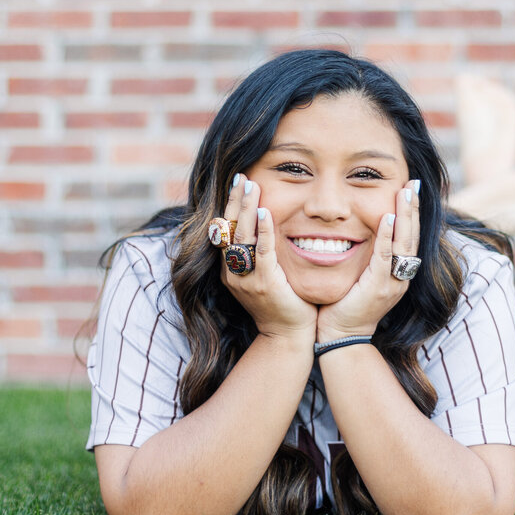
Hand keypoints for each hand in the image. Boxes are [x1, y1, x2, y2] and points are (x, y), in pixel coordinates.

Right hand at [219, 175, 316, 340]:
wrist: (288, 338)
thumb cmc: (283, 304)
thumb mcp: (266, 275)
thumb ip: (261, 253)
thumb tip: (266, 224)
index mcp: (230, 270)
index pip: (226, 231)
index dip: (231, 206)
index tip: (238, 183)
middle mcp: (232, 273)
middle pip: (229, 229)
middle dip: (235, 201)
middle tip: (242, 176)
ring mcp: (246, 279)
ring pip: (241, 236)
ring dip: (246, 208)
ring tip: (251, 185)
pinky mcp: (264, 284)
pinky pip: (261, 252)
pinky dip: (263, 231)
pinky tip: (266, 213)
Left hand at [317, 180, 420, 342]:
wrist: (339, 336)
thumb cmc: (343, 305)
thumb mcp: (359, 275)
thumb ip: (364, 256)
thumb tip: (355, 230)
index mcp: (397, 273)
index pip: (408, 237)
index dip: (411, 214)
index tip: (410, 189)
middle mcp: (400, 277)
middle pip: (412, 236)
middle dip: (413, 208)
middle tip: (413, 183)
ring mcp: (393, 283)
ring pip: (404, 243)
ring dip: (406, 216)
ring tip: (406, 192)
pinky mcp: (378, 288)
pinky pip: (386, 257)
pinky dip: (388, 236)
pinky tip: (388, 218)